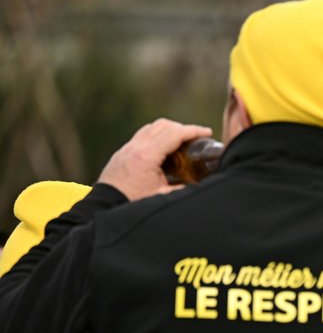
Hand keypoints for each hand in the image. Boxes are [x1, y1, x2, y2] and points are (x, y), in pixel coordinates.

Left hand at [97, 119, 212, 200]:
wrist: (105, 207)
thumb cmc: (132, 203)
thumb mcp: (162, 197)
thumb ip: (184, 189)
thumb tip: (202, 185)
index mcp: (147, 156)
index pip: (174, 134)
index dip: (194, 131)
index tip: (207, 133)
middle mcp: (135, 147)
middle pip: (164, 125)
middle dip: (183, 128)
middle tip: (197, 138)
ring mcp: (127, 148)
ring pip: (152, 128)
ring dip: (169, 130)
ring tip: (182, 142)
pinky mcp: (123, 152)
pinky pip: (143, 135)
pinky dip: (157, 136)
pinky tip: (164, 150)